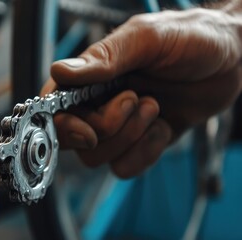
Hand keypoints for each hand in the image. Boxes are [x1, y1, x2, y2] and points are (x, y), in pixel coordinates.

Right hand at [42, 8, 241, 177]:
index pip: (55, 107)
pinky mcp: (140, 142)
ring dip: (129, 138)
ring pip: (98, 157)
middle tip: (136, 100)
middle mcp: (98, 102)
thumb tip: (59, 71)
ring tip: (155, 107)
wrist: (234, 57)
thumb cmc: (191, 37)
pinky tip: (164, 127)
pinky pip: (125, 167)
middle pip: (76, 139)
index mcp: (91, 76)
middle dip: (109, 128)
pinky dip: (145, 153)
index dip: (63, 125)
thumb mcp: (148, 39)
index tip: (87, 130)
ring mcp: (119, 125)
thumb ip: (104, 57)